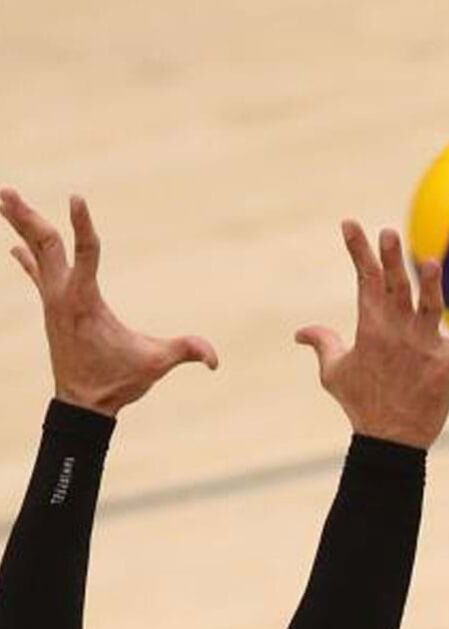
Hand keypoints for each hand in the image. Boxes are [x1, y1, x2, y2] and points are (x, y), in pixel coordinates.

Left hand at [2, 189, 218, 417]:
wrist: (82, 405)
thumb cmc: (118, 381)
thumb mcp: (156, 364)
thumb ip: (186, 352)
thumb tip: (215, 360)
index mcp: (85, 301)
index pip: (85, 254)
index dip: (83, 225)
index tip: (76, 197)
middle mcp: (61, 295)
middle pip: (44, 245)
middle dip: (26, 217)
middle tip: (5, 190)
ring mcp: (53, 300)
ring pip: (36, 253)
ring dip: (21, 226)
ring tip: (4, 198)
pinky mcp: (52, 308)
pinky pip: (36, 273)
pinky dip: (26, 256)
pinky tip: (15, 244)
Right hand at [296, 221, 448, 448]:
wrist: (388, 441)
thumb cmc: (362, 404)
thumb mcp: (334, 373)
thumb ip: (323, 344)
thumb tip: (301, 332)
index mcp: (371, 329)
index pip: (365, 281)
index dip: (358, 252)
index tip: (351, 224)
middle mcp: (396, 333)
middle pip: (395, 288)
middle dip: (391, 259)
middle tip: (389, 233)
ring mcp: (422, 348)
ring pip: (429, 309)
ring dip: (431, 287)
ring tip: (432, 262)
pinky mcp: (446, 367)